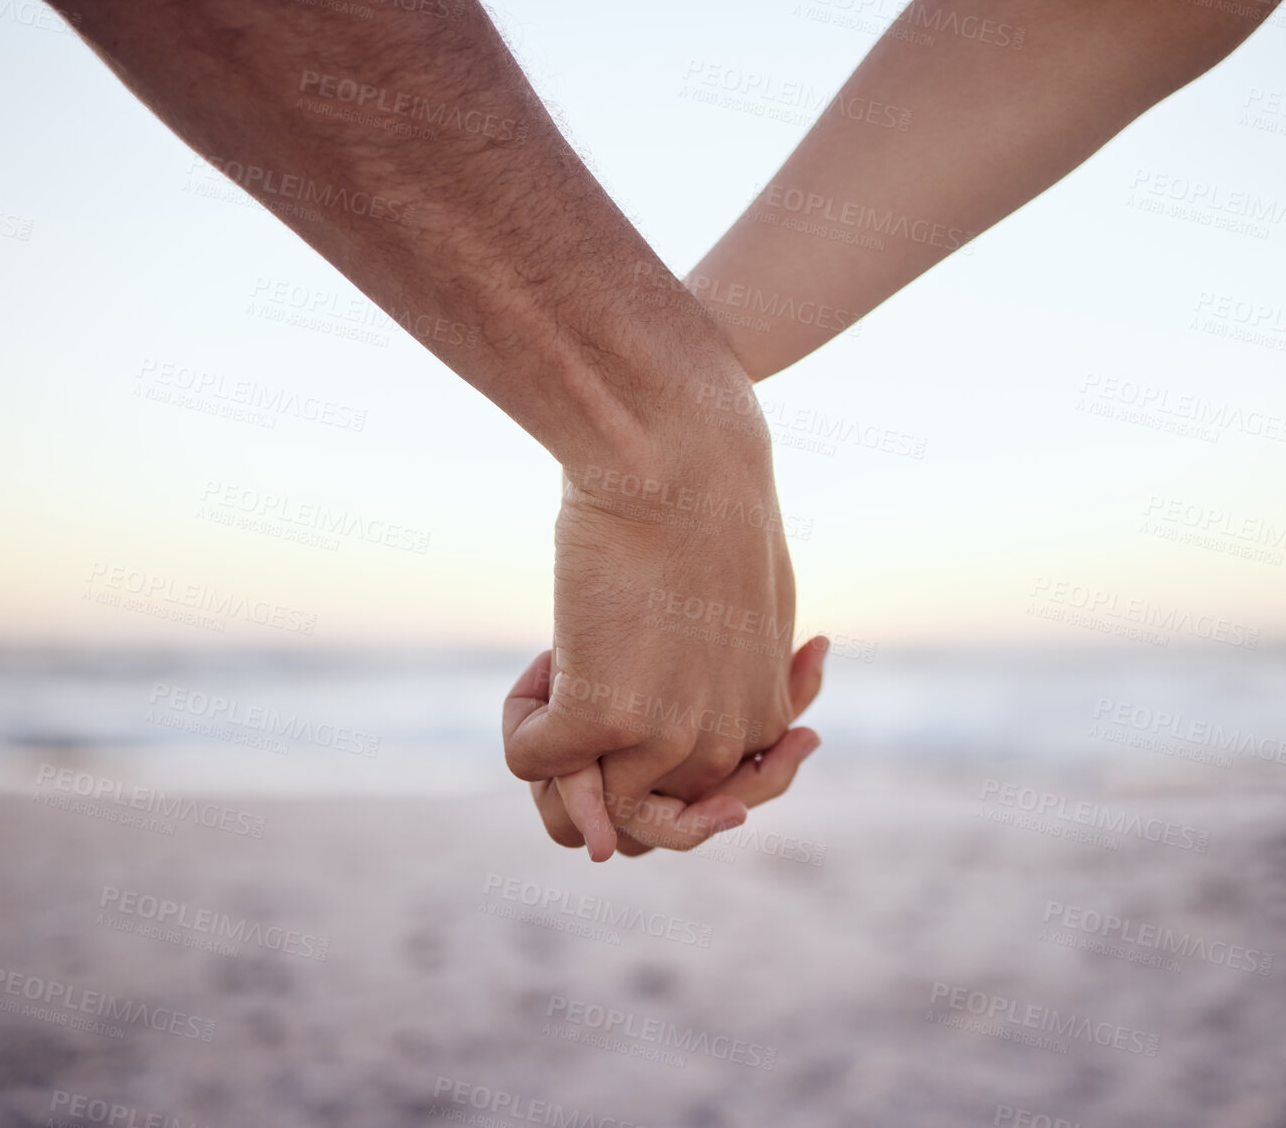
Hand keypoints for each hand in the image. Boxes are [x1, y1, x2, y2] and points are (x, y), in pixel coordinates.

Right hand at [501, 358, 826, 858]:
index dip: (648, 762)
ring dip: (553, 748)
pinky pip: (529, 763)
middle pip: (632, 832)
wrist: (678, 453)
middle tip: (581, 686)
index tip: (654, 681)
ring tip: (565, 663)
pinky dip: (519, 718)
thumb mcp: (740, 604)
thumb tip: (699, 730)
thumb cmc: (704, 507)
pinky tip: (545, 651)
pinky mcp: (603, 718)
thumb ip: (724, 674)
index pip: (704, 812)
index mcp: (766, 719)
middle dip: (590, 771)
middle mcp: (722, 746)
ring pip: (576, 816)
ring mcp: (667, 739)